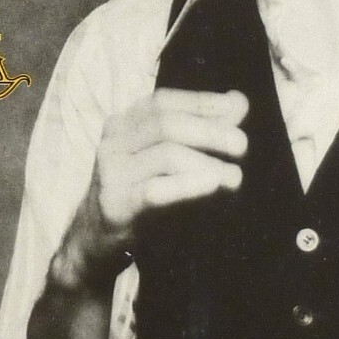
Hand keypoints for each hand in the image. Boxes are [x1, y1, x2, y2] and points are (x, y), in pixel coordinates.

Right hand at [53, 88, 247, 290]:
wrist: (96, 236)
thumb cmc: (139, 190)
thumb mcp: (165, 156)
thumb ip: (200, 128)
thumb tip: (238, 102)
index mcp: (124, 123)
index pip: (164, 102)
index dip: (202, 102)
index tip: (238, 110)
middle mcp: (113, 142)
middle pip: (166, 124)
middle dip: (210, 132)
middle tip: (242, 146)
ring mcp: (111, 172)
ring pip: (165, 155)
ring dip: (206, 163)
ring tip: (235, 177)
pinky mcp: (116, 204)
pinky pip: (155, 190)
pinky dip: (188, 185)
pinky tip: (213, 184)